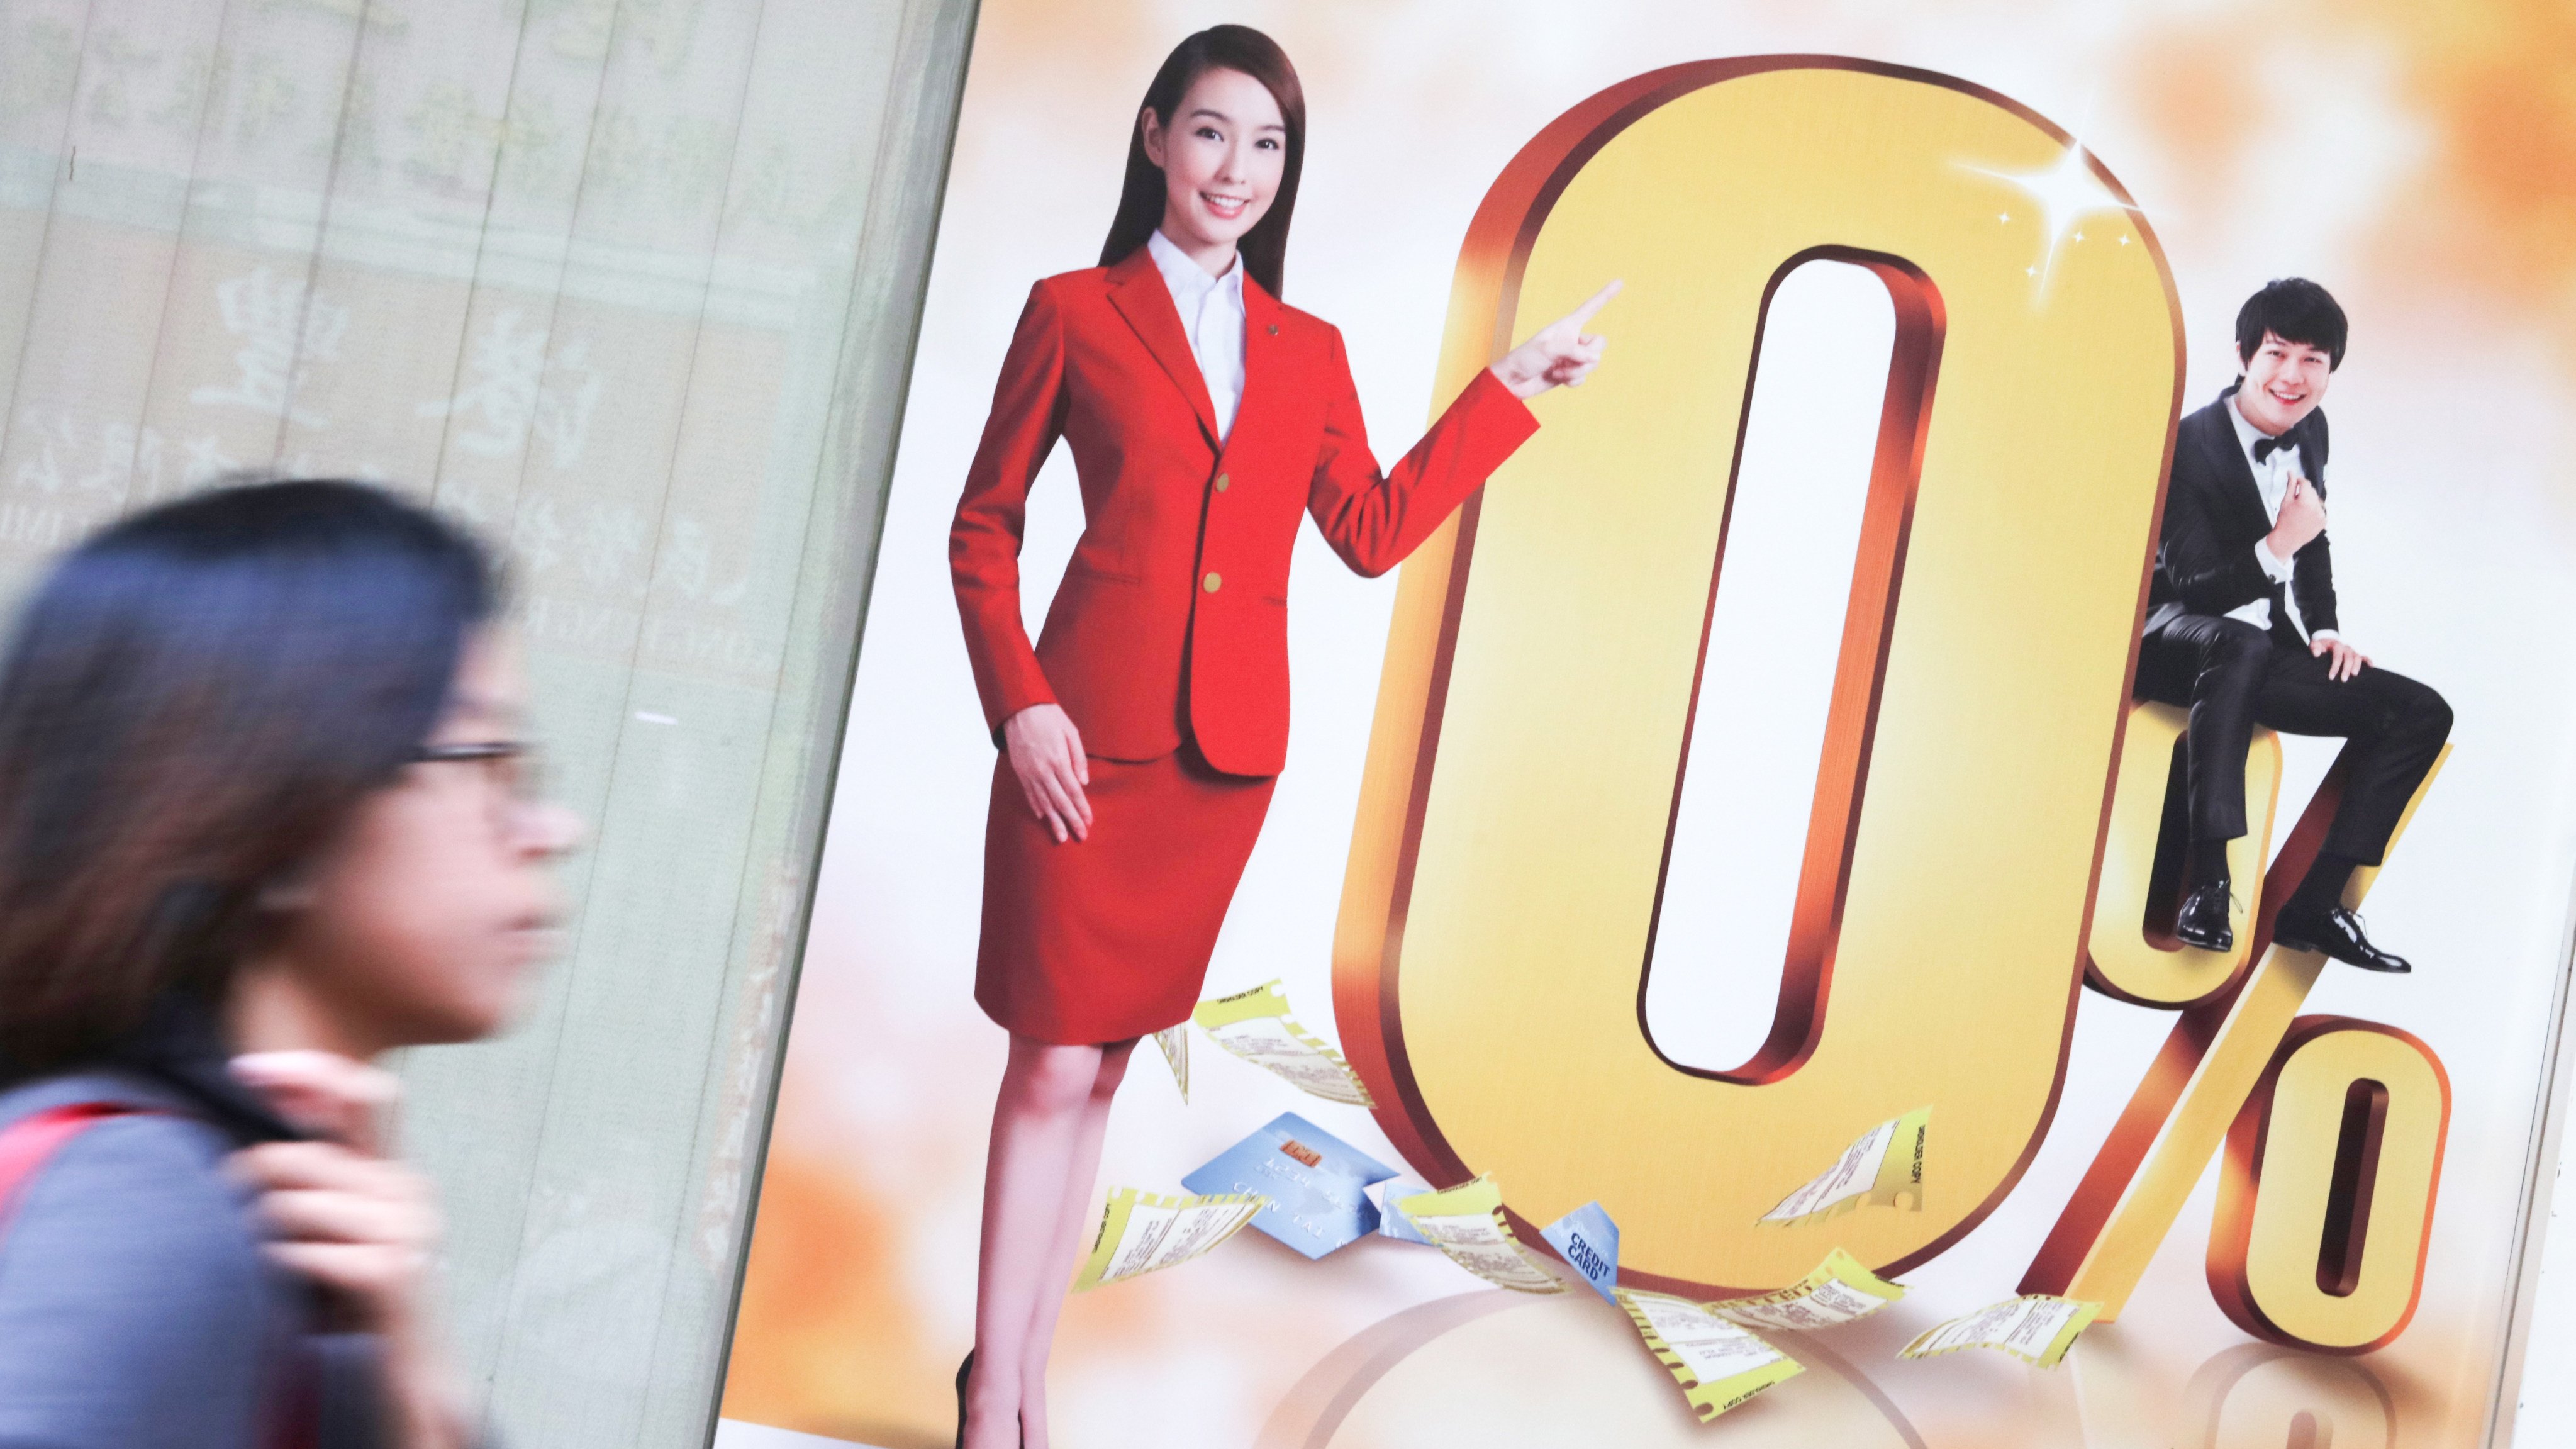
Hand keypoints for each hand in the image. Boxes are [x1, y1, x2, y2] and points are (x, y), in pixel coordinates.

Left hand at [229, 1052, 469, 1448]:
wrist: (415, 1372)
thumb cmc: (362, 1295)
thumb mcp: (345, 1224)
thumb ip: (322, 1175)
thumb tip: (260, 1133)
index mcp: (396, 1171)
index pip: (368, 1092)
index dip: (311, 1071)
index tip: (251, 1067)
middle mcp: (410, 1190)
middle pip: (308, 1152)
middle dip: (258, 1174)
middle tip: (240, 1200)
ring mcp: (407, 1229)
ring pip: (296, 1201)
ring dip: (265, 1229)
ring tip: (271, 1254)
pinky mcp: (393, 1271)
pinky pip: (305, 1249)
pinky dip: (283, 1264)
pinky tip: (290, 1278)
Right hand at [1003, 702, 1090, 842]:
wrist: (1019, 708)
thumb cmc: (1049, 717)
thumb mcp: (1071, 731)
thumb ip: (1079, 758)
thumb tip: (1084, 783)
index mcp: (1059, 760)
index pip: (1073, 791)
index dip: (1082, 809)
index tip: (1088, 822)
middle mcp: (1043, 770)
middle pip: (1060, 802)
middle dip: (1071, 821)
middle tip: (1080, 836)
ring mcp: (1030, 773)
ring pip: (1044, 802)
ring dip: (1053, 821)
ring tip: (1061, 837)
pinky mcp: (1020, 771)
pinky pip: (1029, 793)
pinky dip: (1036, 806)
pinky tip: (1043, 817)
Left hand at [1489, 280, 1621, 398]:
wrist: (1514, 382)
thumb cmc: (1525, 358)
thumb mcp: (1547, 348)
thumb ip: (1573, 350)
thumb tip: (1595, 357)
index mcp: (1568, 325)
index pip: (1591, 307)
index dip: (1605, 295)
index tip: (1620, 282)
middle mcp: (1573, 339)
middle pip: (1600, 343)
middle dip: (1587, 356)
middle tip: (1565, 361)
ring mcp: (1573, 357)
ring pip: (1593, 363)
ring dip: (1575, 371)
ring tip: (1556, 371)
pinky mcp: (1570, 373)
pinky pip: (1584, 378)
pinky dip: (1572, 380)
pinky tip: (1557, 378)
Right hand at [2266, 473, 2325, 560]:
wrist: (2287, 539)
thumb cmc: (2284, 520)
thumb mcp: (2285, 501)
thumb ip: (2291, 486)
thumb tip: (2291, 473)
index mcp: (2305, 501)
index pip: (2306, 484)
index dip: (2300, 481)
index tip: (2297, 481)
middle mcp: (2315, 507)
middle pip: (2312, 492)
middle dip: (2305, 493)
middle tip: (2296, 502)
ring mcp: (2321, 515)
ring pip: (2317, 501)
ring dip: (2310, 502)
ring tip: (2301, 510)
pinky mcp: (2324, 521)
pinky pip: (2320, 510)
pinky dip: (2314, 511)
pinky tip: (2306, 516)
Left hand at [2312, 635, 2369, 681]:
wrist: (2328, 641)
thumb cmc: (2321, 645)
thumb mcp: (2315, 644)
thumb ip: (2315, 648)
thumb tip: (2316, 654)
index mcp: (2337, 645)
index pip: (2337, 657)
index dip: (2335, 667)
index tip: (2331, 677)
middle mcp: (2346, 648)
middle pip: (2349, 658)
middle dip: (2346, 669)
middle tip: (2343, 680)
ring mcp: (2352, 651)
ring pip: (2357, 658)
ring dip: (2357, 666)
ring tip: (2354, 675)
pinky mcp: (2356, 654)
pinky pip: (2364, 657)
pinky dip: (2368, 661)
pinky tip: (2371, 666)